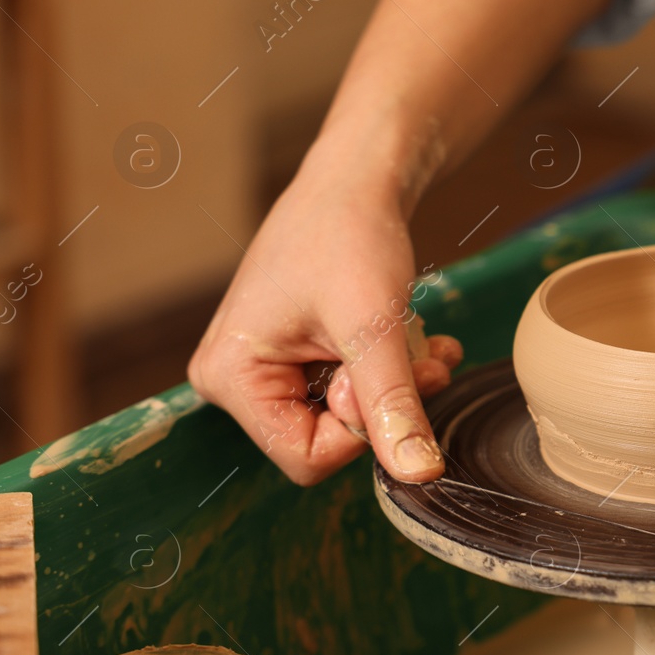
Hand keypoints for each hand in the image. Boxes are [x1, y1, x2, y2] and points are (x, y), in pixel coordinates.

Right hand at [189, 148, 461, 485]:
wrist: (357, 180)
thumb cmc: (350, 235)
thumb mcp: (375, 327)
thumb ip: (394, 405)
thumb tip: (419, 474)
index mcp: (229, 377)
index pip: (305, 460)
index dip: (360, 431)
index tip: (383, 376)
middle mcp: (234, 380)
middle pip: (326, 441)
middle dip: (384, 406)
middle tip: (420, 360)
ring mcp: (263, 369)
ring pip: (348, 419)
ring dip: (399, 389)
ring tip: (424, 347)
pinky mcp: (295, 358)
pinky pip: (351, 393)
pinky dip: (394, 373)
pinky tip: (419, 342)